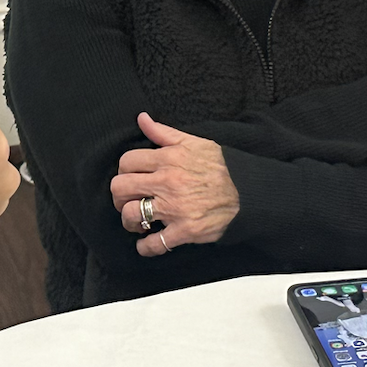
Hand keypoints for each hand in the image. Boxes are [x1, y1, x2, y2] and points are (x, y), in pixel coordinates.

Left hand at [109, 113, 239, 255]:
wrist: (248, 192)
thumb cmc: (221, 166)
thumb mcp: (194, 142)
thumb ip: (164, 132)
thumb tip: (142, 119)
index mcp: (168, 159)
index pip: (127, 161)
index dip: (123, 170)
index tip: (130, 177)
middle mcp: (167, 182)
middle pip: (120, 188)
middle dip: (118, 196)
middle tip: (126, 200)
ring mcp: (174, 208)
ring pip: (131, 215)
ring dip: (129, 221)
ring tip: (137, 222)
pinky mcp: (184, 230)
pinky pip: (155, 243)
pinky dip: (146, 247)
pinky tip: (146, 244)